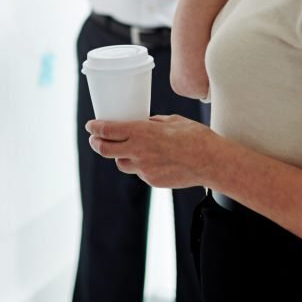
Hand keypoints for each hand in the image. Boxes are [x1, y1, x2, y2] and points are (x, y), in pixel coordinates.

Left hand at [86, 114, 214, 187]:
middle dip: (96, 143)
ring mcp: (144, 169)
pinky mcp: (152, 181)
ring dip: (118, 156)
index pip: (108, 131)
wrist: (210, 161)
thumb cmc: (194, 136)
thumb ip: (152, 123)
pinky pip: (139, 172)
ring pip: (121, 163)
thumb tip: (143, 123)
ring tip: (122, 148)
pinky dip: (139, 164)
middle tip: (94, 138)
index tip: (90, 125)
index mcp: (141, 132)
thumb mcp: (171, 120)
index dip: (95, 128)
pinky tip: (150, 158)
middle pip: (105, 150)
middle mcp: (138, 151)